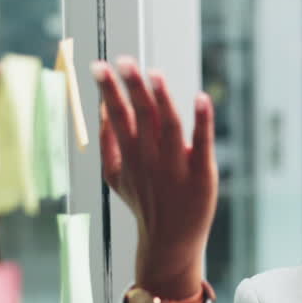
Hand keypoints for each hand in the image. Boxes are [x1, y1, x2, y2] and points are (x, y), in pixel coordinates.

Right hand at [95, 57, 215, 300]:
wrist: (170, 241)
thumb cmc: (143, 201)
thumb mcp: (115, 176)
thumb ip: (107, 142)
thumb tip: (102, 107)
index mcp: (129, 155)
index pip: (117, 116)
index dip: (108, 91)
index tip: (99, 66)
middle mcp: (151, 159)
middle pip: (141, 117)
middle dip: (132, 87)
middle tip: (124, 61)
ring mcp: (177, 166)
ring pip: (169, 126)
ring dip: (163, 99)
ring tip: (154, 74)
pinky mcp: (202, 173)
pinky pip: (202, 143)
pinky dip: (202, 120)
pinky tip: (201, 97)